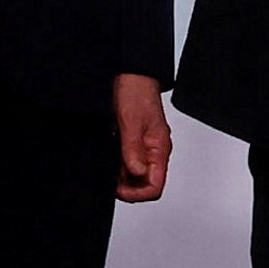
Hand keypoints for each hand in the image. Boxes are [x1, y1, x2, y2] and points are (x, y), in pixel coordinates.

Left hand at [113, 74, 170, 201]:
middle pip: (146, 183)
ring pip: (136, 174)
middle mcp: (155, 150)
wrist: (132, 73)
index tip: (118, 188)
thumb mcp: (131, 123)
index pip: (155, 185)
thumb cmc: (136, 92)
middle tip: (110, 180)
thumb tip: (136, 173)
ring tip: (108, 166)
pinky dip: (118, 165)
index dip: (136, 193)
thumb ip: (133, 151)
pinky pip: (129, 162)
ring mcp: (145, 146)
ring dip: (122, 176)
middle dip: (128, 187)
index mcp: (160, 148)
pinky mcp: (135, 141)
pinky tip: (109, 158)